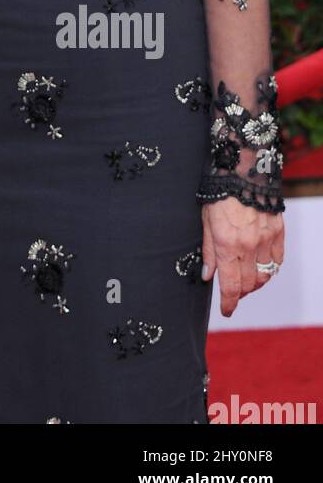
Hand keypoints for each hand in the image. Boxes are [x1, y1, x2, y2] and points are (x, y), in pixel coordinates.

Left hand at [202, 198, 283, 317]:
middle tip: (233, 292)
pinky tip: (260, 265)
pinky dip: (269, 268)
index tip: (226, 311)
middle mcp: (248, 247)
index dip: (229, 303)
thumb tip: (207, 275)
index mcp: (227, 245)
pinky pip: (277, 261)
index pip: (230, 286)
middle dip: (240, 293)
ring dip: (255, 284)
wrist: (243, 171)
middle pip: (248, 284)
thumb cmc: (219, 194)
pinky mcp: (278, 233)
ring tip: (245, 281)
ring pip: (264, 276)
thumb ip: (208, 250)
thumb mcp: (205, 221)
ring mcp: (265, 241)